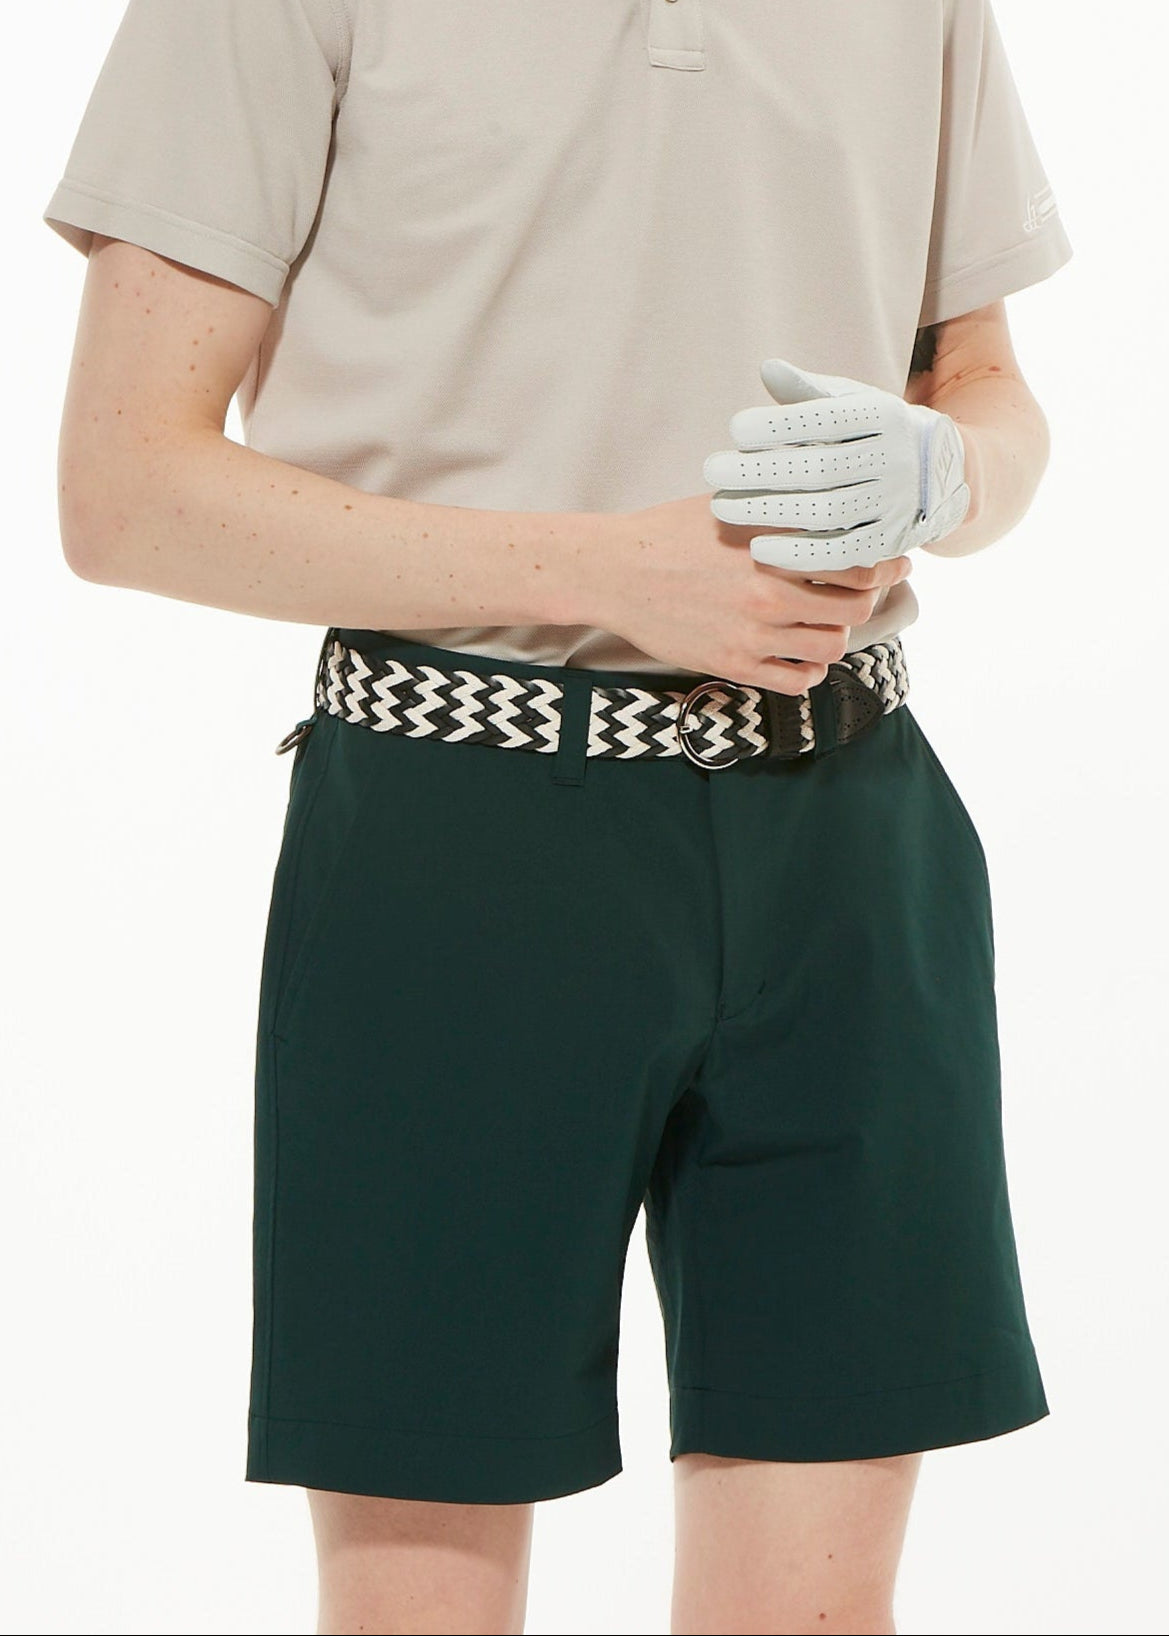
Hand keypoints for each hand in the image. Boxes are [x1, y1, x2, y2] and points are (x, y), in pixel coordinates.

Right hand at [584, 493, 913, 695]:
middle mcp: (767, 593)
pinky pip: (796, 682)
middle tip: (862, 594)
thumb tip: (824, 483)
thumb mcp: (728, 502)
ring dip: (836, 635)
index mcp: (771, 548)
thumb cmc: (669, 532)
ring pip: (830, 647)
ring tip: (826, 622)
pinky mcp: (732, 665)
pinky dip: (809, 671)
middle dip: (866, 600)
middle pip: (854, 609)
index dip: (885, 564)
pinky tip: (802, 655)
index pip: (857, 562)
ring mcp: (751, 634)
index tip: (892, 562)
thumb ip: (778, 501)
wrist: (615, 573)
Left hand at [702, 358, 971, 570]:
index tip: (735, 429)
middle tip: (712, 471)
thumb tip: (767, 369)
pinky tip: (757, 548)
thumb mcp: (852, 402)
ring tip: (722, 507)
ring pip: (826, 513)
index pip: (827, 419)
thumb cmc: (874, 432)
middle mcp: (893, 460)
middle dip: (760, 472)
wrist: (941, 475)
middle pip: (820, 469)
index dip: (779, 425)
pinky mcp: (887, 544)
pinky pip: (839, 554)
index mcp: (884, 416)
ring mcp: (893, 505)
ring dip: (769, 512)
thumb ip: (809, 391)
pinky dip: (797, 554)